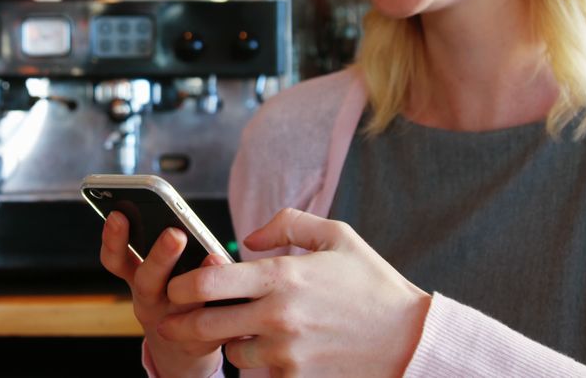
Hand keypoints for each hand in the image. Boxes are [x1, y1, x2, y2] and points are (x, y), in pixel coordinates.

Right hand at [99, 211, 227, 376]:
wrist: (180, 351)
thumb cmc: (175, 295)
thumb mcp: (159, 273)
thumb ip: (164, 247)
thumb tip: (178, 221)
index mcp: (137, 277)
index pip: (116, 258)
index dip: (114, 238)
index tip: (118, 215)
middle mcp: (148, 300)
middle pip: (147, 280)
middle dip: (160, 256)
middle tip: (175, 234)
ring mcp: (169, 324)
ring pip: (181, 305)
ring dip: (196, 283)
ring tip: (212, 259)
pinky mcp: (194, 343)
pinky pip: (210, 326)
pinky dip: (223, 309)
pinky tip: (236, 295)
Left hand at [158, 208, 431, 377]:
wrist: (411, 340)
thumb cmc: (374, 286)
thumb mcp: (337, 236)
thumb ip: (287, 224)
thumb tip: (249, 238)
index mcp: (283, 275)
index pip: (210, 280)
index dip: (183, 284)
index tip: (177, 286)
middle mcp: (279, 315)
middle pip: (205, 323)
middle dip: (183, 321)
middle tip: (174, 318)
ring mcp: (286, 352)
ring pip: (232, 353)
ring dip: (229, 343)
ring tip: (239, 331)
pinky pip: (260, 374)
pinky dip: (259, 363)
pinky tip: (269, 350)